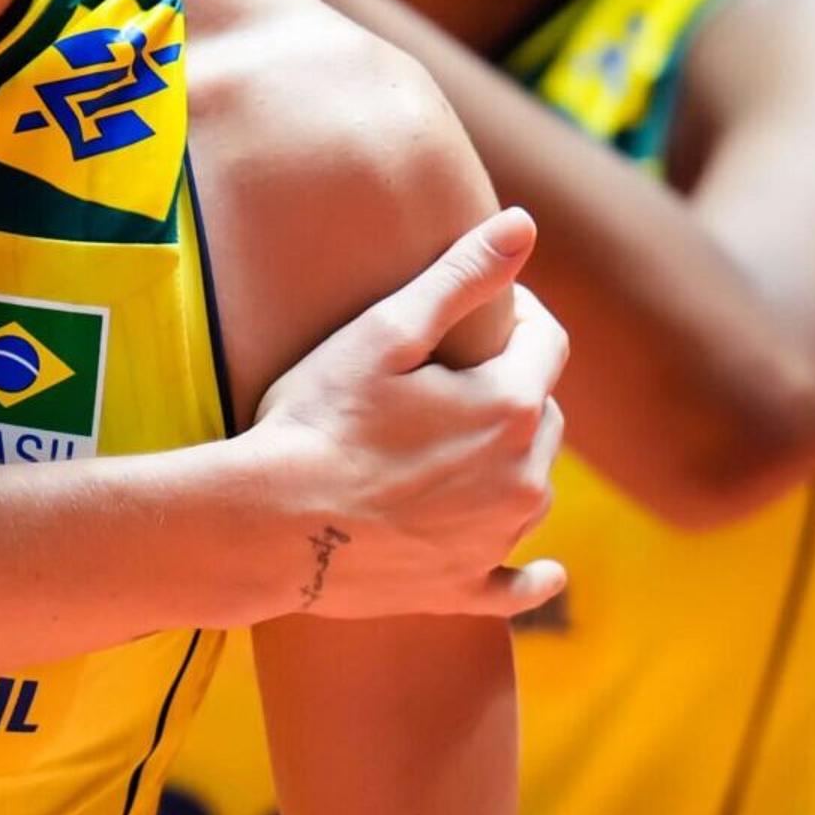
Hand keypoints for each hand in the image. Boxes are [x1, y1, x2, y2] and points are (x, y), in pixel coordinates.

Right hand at [248, 207, 568, 619]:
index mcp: (512, 407)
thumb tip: (524, 225)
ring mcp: (497, 541)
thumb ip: (461, 276)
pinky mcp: (464, 589)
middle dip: (510, 388)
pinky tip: (542, 571)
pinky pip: (518, 583)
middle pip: (543, 414)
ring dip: (509, 463)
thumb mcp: (385, 333)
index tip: (476, 311)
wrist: (267, 527)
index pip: (547, 341)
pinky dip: (528, 573)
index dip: (517, 315)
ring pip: (532, 485)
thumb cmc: (318, 421)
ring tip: (454, 447)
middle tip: (451, 378)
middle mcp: (525, 478)